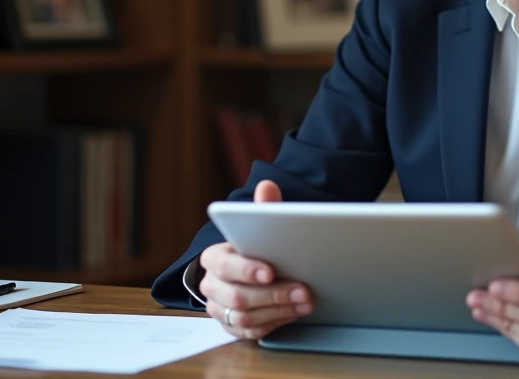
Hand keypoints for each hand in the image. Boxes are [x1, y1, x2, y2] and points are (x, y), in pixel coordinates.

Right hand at [200, 180, 313, 339]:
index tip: (271, 271)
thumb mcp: (259, 226)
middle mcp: (212, 285)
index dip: (248, 270)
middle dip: (274, 294)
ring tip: (306, 302)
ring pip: (244, 317)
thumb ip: (264, 208)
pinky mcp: (231, 327)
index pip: (225, 266)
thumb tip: (267, 185)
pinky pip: (250, 332)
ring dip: (279, 310)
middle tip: (303, 290)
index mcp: (213, 258)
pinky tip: (295, 314)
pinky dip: (275, 323)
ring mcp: (219, 309)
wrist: (246, 271)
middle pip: (237, 297)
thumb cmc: (255, 246)